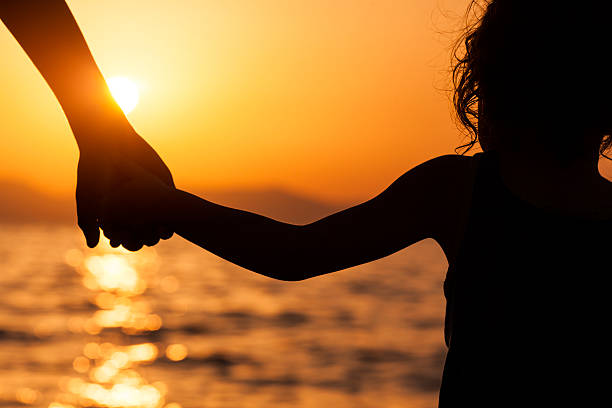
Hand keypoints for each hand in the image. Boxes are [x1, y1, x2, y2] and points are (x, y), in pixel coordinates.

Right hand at [76, 129, 174, 247]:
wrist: (107, 141)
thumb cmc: (92, 169)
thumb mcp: (87, 198)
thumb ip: (88, 223)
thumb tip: (94, 246)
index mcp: (119, 210)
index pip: (125, 234)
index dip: (124, 241)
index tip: (120, 244)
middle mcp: (136, 204)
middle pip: (144, 229)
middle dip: (144, 237)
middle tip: (142, 242)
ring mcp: (151, 194)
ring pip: (159, 218)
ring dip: (159, 229)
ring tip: (156, 234)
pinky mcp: (163, 183)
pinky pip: (169, 201)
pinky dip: (169, 213)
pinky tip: (166, 221)